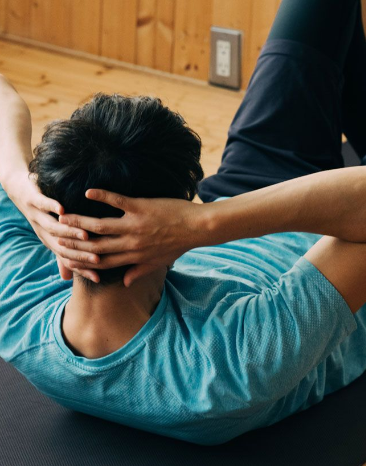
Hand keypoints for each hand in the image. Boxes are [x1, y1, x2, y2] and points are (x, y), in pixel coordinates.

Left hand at [5, 172, 99, 281]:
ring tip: (85, 236)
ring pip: (53, 228)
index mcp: (50, 241)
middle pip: (61, 247)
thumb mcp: (53, 233)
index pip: (66, 259)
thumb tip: (68, 277)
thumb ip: (62, 253)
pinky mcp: (32, 200)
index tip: (98, 277)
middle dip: (79, 254)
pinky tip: (62, 209)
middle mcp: (42, 232)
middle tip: (96, 259)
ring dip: (69, 233)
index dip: (82, 268)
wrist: (18, 190)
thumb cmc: (43, 212)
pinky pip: (42, 204)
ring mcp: (36, 216)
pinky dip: (51, 207)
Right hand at [57, 189, 206, 286]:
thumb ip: (139, 272)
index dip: (81, 260)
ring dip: (80, 220)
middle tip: (55, 233)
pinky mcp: (142, 208)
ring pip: (101, 225)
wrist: (199, 228)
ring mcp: (136, 226)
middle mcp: (131, 244)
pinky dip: (103, 196)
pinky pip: (118, 202)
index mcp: (134, 257)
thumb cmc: (179, 244)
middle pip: (95, 245)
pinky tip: (88, 192)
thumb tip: (123, 283)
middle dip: (73, 241)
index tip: (65, 255)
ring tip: (63, 215)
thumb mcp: (159, 262)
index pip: (101, 262)